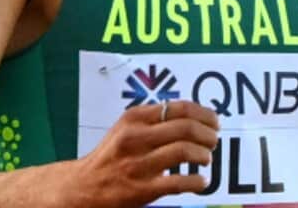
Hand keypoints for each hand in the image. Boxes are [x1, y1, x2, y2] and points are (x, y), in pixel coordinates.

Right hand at [70, 100, 219, 206]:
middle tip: (213, 141)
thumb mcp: (125, 127)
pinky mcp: (142, 189)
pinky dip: (196, 182)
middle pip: (186, 128)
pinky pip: (178, 183)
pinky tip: (201, 182)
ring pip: (184, 151)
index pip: (180, 108)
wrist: (83, 186)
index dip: (204, 114)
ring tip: (206, 158)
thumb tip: (192, 115)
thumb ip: (153, 118)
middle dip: (208, 134)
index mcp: (134, 118)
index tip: (214, 121)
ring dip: (203, 155)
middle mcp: (136, 137)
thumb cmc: (110, 155)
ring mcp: (138, 164)